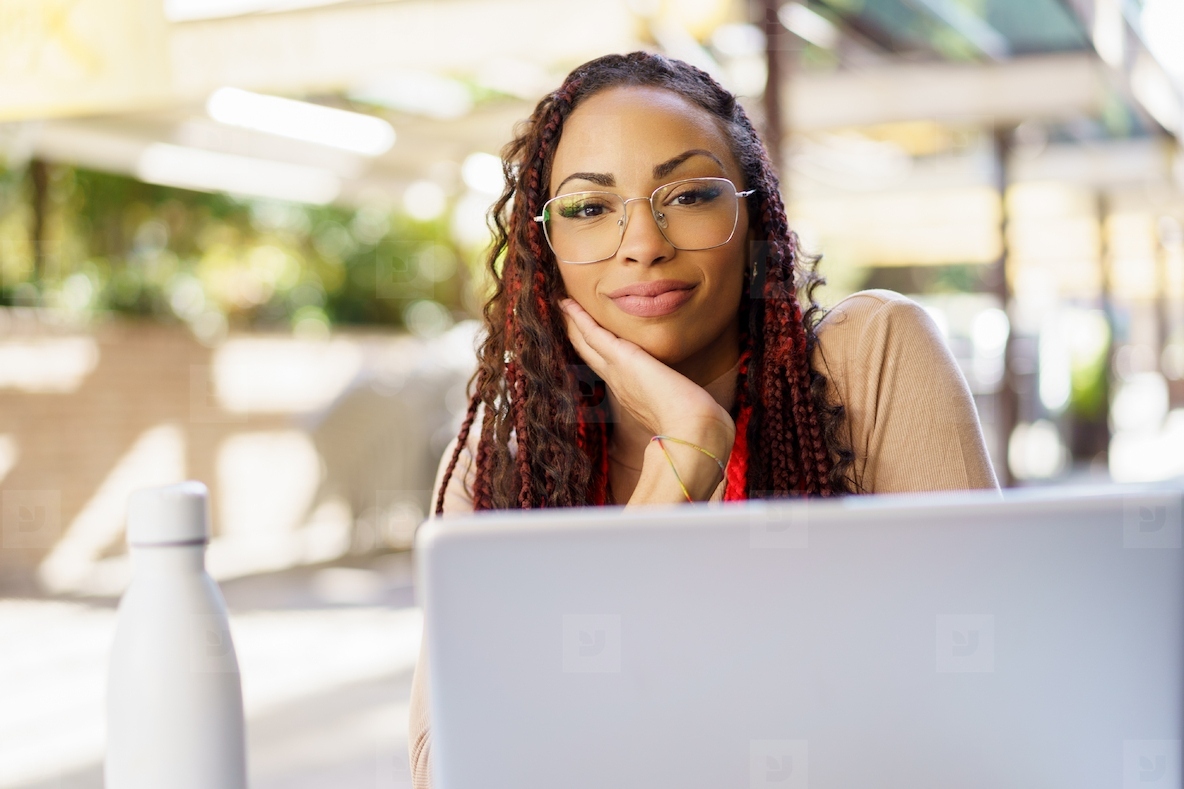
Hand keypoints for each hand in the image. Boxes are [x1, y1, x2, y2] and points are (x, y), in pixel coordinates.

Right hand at [558, 297, 734, 445]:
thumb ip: (682, 406)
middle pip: (589, 354)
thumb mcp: (684, 411)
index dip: (597, 355)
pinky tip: (566, 303)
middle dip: (576, 336)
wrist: (692, 432)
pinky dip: (578, 318)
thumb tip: (693, 406)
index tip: (590, 342)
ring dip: (572, 323)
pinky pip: (592, 334)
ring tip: (561, 305)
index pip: (610, 370)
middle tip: (562, 318)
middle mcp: (619, 384)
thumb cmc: (695, 427)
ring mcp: (616, 371)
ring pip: (585, 342)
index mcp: (632, 396)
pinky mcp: (622, 358)